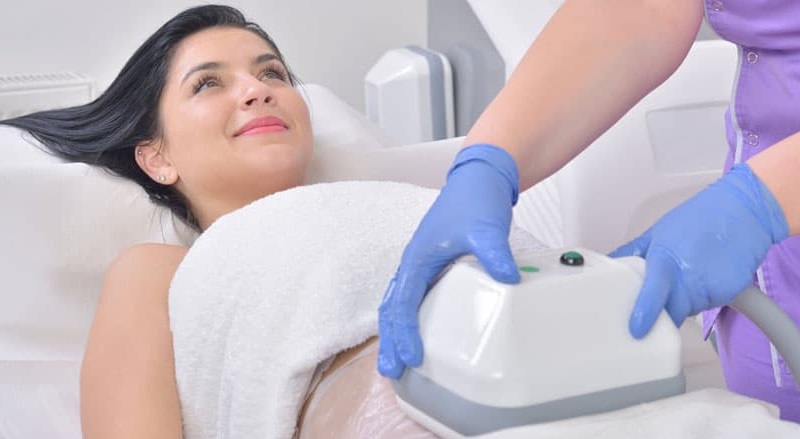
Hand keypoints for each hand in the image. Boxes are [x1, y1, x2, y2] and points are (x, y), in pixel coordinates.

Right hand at [377, 144, 520, 378]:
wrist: (479, 180)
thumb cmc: (475, 201)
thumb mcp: (486, 228)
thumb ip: (494, 253)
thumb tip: (508, 278)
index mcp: (417, 259)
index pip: (402, 303)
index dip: (405, 332)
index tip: (412, 358)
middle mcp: (414, 264)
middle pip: (392, 309)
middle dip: (390, 340)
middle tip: (391, 371)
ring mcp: (422, 266)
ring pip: (398, 305)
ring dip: (396, 332)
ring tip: (398, 360)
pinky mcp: (434, 266)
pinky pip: (414, 298)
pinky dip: (409, 319)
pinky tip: (418, 333)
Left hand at [611, 163, 788, 337]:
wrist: (744, 211)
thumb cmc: (698, 219)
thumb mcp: (657, 231)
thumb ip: (633, 252)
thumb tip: (609, 265)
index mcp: (665, 260)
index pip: (653, 292)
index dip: (645, 311)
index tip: (636, 329)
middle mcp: (688, 276)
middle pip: (669, 311)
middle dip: (660, 313)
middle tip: (654, 305)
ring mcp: (710, 286)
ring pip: (688, 310)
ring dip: (681, 303)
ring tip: (686, 277)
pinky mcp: (728, 291)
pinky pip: (708, 305)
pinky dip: (701, 298)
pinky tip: (703, 277)